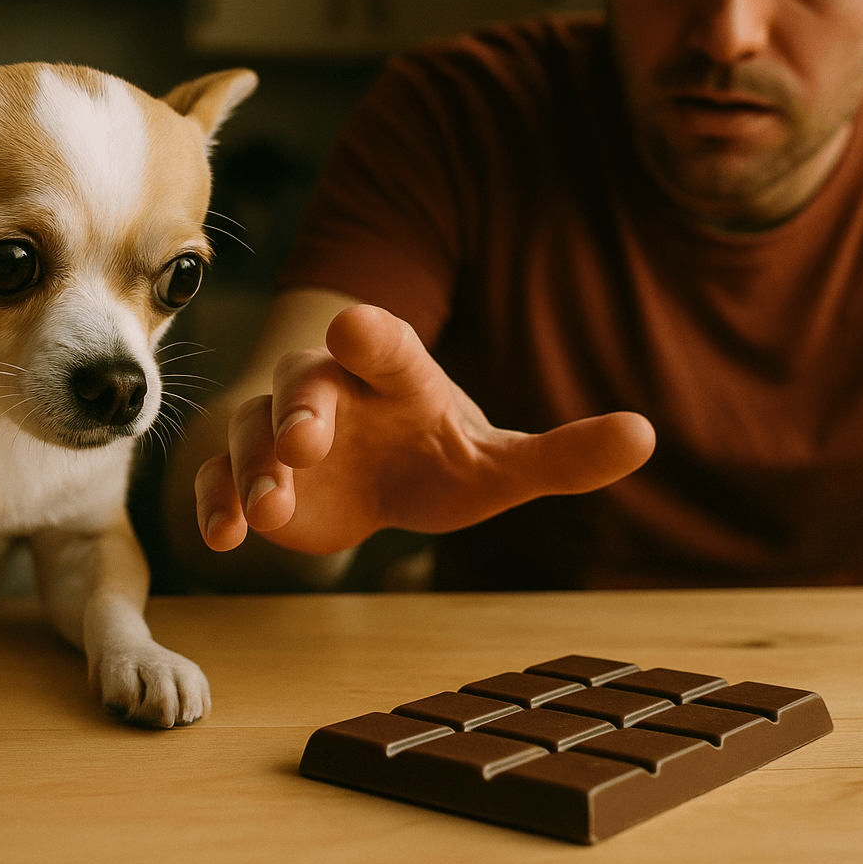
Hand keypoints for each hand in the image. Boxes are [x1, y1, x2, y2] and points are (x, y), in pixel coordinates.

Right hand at [195, 304, 654, 554]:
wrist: (374, 481)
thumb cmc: (436, 458)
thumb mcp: (499, 467)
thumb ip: (563, 454)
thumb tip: (647, 434)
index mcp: (395, 373)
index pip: (384, 344)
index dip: (371, 335)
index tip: (353, 326)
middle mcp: (331, 389)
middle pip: (307, 383)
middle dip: (301, 408)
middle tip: (304, 441)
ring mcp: (280, 430)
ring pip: (254, 430)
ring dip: (256, 463)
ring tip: (269, 505)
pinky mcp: (249, 475)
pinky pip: (219, 477)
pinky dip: (215, 500)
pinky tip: (224, 537)